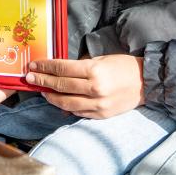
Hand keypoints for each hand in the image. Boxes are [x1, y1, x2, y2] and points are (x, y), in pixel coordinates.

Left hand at [25, 55, 143, 118]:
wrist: (146, 82)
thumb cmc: (123, 66)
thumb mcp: (101, 59)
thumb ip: (81, 66)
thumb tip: (60, 70)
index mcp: (94, 70)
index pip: (62, 69)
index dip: (45, 67)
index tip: (33, 65)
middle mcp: (94, 88)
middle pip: (61, 85)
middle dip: (42, 81)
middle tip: (29, 77)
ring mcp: (97, 104)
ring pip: (66, 103)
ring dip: (50, 96)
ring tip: (41, 91)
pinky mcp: (101, 115)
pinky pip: (78, 112)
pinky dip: (66, 107)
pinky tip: (58, 101)